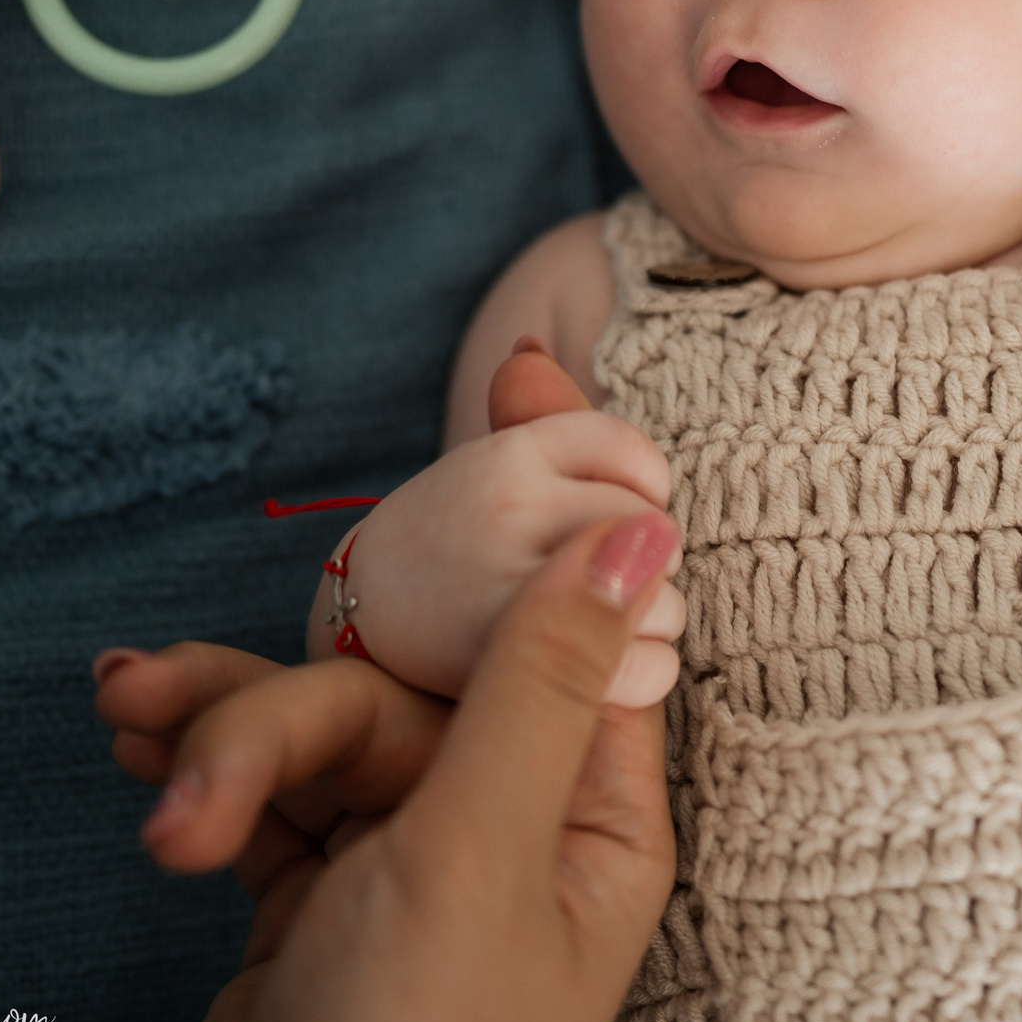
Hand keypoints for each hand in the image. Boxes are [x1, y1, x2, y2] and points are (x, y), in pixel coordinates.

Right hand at [95, 510, 680, 1021]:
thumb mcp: (478, 856)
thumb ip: (537, 682)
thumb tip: (641, 524)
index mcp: (595, 816)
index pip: (582, 620)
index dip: (542, 499)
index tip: (513, 374)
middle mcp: (516, 824)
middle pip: (412, 675)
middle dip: (286, 694)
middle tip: (174, 717)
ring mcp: (414, 859)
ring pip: (324, 725)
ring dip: (222, 739)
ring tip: (140, 787)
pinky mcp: (320, 897)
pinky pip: (271, 789)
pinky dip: (206, 773)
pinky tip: (137, 761)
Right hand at [318, 340, 680, 703]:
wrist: (361, 617)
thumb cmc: (459, 531)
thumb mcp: (495, 461)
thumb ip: (541, 409)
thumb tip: (529, 347)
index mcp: (508, 452)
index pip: (634, 455)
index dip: (643, 489)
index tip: (615, 511)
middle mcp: (507, 508)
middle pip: (653, 528)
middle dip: (644, 557)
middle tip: (591, 573)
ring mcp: (511, 589)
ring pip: (659, 599)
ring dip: (649, 621)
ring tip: (593, 621)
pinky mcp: (521, 668)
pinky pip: (647, 668)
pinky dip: (643, 674)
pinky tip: (607, 668)